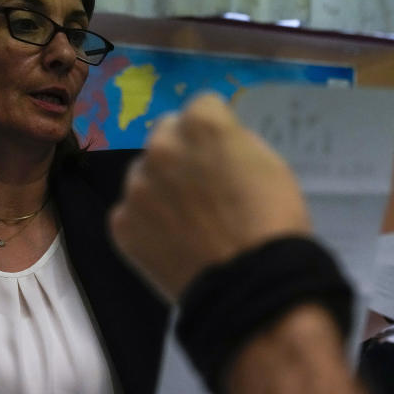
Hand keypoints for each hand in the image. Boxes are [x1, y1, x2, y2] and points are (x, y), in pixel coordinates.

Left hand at [110, 93, 310, 300]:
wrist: (251, 286)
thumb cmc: (272, 223)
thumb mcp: (268, 165)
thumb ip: (232, 144)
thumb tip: (213, 147)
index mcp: (201, 124)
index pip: (201, 107)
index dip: (216, 132)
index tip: (224, 155)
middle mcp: (161, 146)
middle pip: (166, 137)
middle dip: (182, 155)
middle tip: (203, 191)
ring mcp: (136, 187)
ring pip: (145, 177)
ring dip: (161, 190)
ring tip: (189, 225)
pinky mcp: (121, 224)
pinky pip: (132, 214)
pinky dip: (148, 226)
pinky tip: (173, 245)